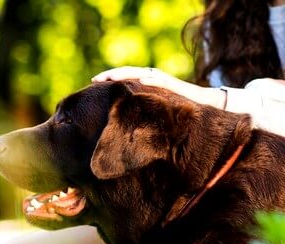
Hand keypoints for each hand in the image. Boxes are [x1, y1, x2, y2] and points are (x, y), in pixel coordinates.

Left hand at [92, 66, 226, 108]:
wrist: (202, 104)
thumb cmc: (174, 108)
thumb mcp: (151, 108)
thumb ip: (137, 107)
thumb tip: (117, 118)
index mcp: (145, 82)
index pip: (124, 76)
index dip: (109, 77)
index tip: (93, 82)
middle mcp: (152, 77)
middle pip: (129, 72)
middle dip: (111, 74)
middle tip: (95, 79)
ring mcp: (163, 80)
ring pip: (142, 73)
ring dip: (126, 74)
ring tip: (111, 77)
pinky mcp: (175, 85)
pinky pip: (162, 81)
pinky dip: (152, 79)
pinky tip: (142, 80)